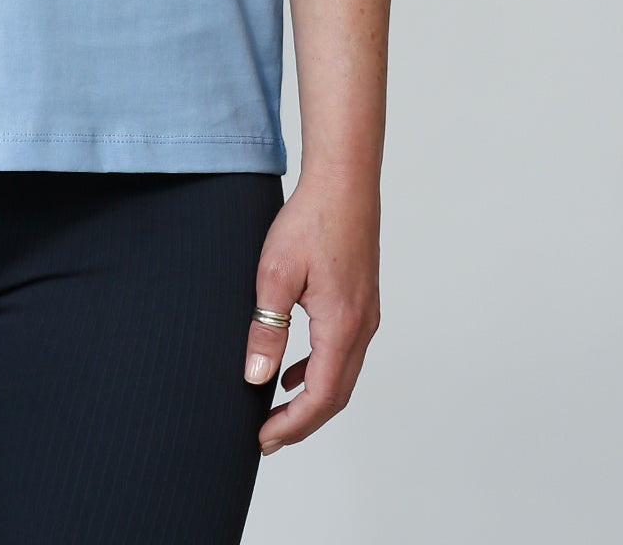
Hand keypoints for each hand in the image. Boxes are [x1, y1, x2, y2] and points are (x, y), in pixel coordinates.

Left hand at [242, 170, 381, 455]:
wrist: (344, 183)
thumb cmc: (311, 221)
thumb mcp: (275, 274)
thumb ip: (266, 329)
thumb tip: (256, 377)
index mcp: (342, 327)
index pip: (320, 397)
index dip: (292, 424)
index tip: (263, 439)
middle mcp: (362, 327)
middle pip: (335, 395)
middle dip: (302, 422)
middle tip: (267, 437)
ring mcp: (366, 315)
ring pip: (342, 375)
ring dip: (312, 398)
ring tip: (277, 411)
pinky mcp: (361, 302)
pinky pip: (343, 352)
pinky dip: (319, 371)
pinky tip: (294, 369)